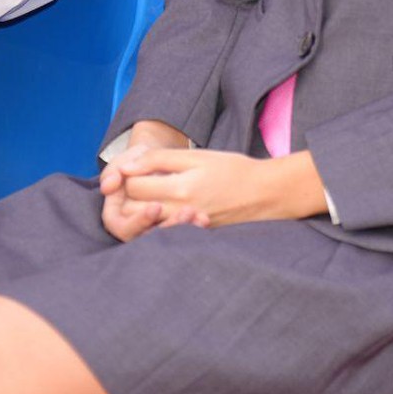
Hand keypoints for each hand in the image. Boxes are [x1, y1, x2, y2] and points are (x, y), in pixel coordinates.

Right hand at [98, 120, 190, 240]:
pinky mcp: (169, 227)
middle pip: (146, 237)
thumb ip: (115, 169)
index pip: (121, 225)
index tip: (156, 206)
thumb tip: (109, 186)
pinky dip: (192, 228)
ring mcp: (151, 229)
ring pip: (164, 238)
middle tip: (186, 212)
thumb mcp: (128, 158)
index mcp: (116, 212)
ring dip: (181, 228)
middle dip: (166, 227)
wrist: (159, 162)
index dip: (138, 219)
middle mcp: (134, 225)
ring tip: (198, 216)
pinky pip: (179, 235)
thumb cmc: (141, 159)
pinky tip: (204, 219)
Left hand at [117, 146, 327, 228]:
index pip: (133, 188)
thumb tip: (127, 167)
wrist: (266, 194)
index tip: (131, 168)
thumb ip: (159, 160)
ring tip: (147, 195)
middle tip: (133, 182)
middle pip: (134, 210)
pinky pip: (163, 233)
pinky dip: (156, 223)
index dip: (126, 176)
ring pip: (145, 226)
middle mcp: (181, 213)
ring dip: (139, 211)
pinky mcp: (193, 236)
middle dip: (126, 197)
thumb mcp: (197, 156)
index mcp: (181, 188)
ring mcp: (187, 228)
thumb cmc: (233, 169)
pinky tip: (161, 209)